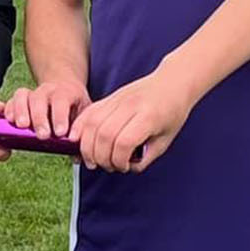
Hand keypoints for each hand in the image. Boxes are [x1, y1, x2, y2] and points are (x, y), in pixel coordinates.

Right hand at [3, 78, 89, 141]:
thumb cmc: (75, 108)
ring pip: (22, 96)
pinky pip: (12, 100)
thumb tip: (77, 157)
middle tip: (42, 136)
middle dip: (40, 118)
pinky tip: (10, 122)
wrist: (67, 90)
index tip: (60, 133)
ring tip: (22, 127)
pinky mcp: (20, 98)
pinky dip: (9, 110)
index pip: (62, 100)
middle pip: (39, 98)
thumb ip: (80, 133)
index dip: (60, 116)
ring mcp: (33, 92)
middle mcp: (48, 90)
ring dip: (21, 112)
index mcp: (66, 93)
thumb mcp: (84, 116)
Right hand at [68, 70, 191, 172]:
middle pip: (104, 134)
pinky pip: (88, 113)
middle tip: (108, 166)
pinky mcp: (109, 98)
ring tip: (93, 160)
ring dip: (87, 147)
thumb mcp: (166, 140)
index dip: (119, 161)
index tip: (124, 167)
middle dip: (101, 157)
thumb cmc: (172, 112)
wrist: (172, 83)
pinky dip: (79, 129)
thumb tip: (126, 167)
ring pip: (92, 124)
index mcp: (148, 117)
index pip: (124, 142)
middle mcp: (130, 106)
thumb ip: (146, 158)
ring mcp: (117, 99)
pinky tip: (77, 142)